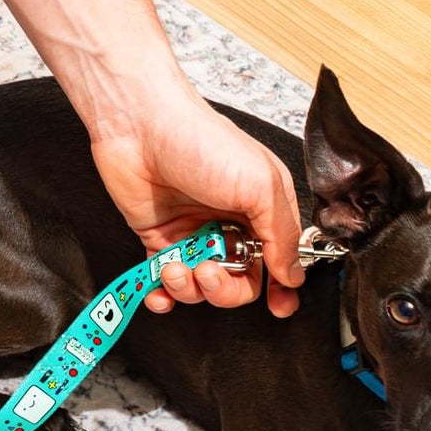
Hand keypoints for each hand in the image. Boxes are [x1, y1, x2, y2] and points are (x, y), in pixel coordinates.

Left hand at [91, 86, 303, 316]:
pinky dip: (161, 294)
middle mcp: (229, 224)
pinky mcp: (157, 237)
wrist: (138, 123)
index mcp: (261, 209)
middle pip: (239, 282)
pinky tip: (158, 291)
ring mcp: (193, 232)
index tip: (277, 306)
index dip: (281, 288)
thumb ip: (281, 234)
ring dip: (190, 289)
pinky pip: (163, 281)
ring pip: (200, 287)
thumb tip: (292, 274)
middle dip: (225, 289)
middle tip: (208, 271)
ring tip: (176, 268)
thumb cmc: (202, 141)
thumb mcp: (259, 184)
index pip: (280, 260)